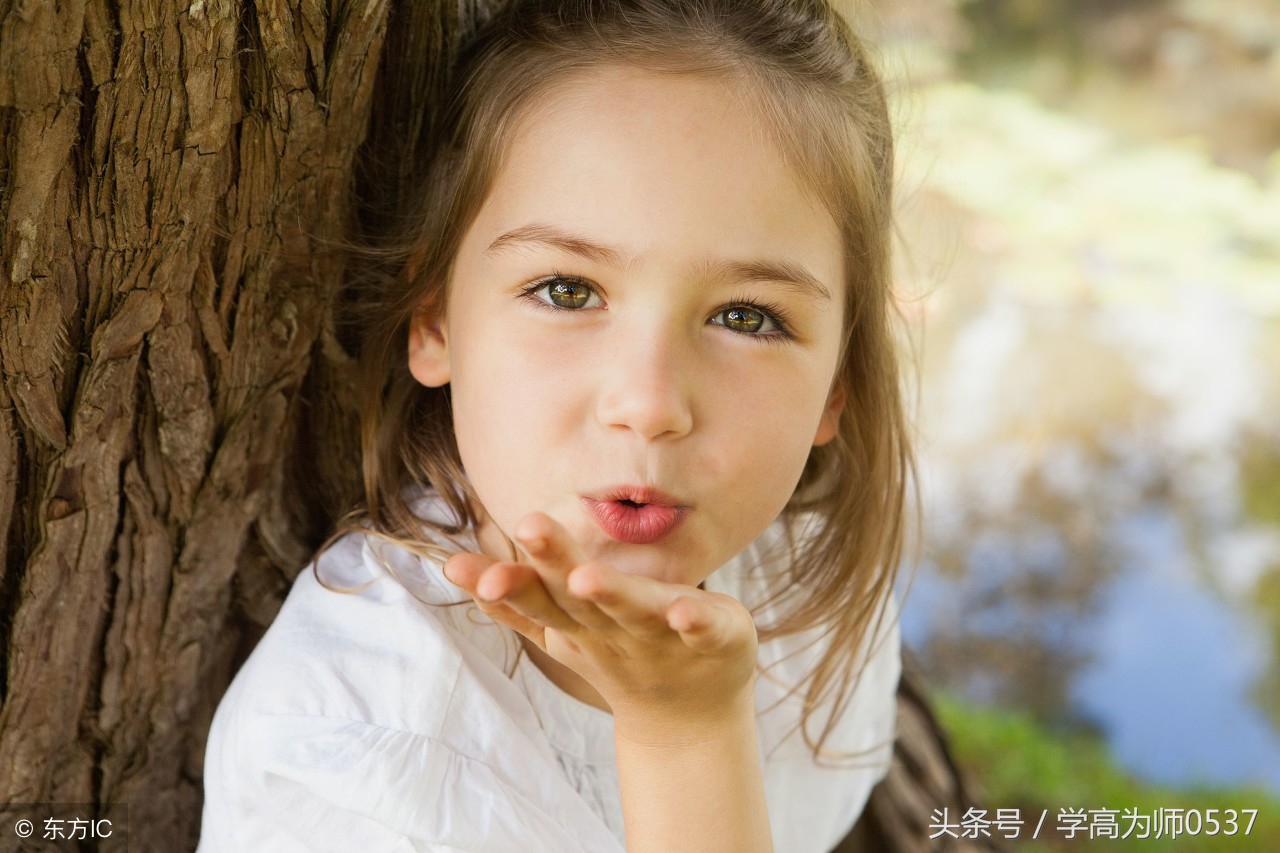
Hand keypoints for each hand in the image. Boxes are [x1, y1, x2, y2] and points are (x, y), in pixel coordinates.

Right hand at [442, 512, 758, 734]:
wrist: (688, 715)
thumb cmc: (618, 649)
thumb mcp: (562, 627)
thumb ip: (513, 598)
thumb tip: (451, 565)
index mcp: (575, 623)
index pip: (535, 599)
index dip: (504, 582)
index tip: (459, 564)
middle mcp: (611, 630)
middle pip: (578, 599)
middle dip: (552, 563)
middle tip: (529, 526)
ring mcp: (661, 637)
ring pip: (634, 612)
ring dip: (612, 594)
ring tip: (588, 575)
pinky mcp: (711, 640)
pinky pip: (703, 630)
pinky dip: (695, 620)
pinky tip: (688, 609)